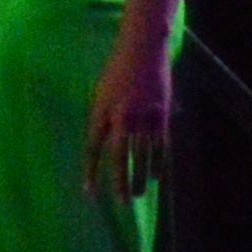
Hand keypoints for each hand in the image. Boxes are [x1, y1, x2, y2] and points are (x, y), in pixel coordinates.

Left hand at [83, 30, 175, 201]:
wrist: (142, 49)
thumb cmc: (117, 71)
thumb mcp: (101, 93)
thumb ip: (103, 119)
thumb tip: (103, 144)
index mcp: (101, 109)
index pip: (93, 148)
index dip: (91, 171)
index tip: (89, 192)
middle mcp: (121, 115)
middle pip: (120, 156)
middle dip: (119, 181)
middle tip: (121, 203)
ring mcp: (144, 115)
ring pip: (143, 155)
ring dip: (139, 177)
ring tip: (136, 195)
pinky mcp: (162, 114)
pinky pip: (161, 145)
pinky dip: (158, 164)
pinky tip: (155, 178)